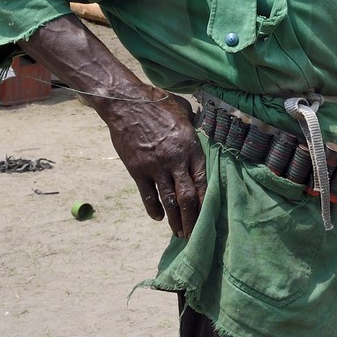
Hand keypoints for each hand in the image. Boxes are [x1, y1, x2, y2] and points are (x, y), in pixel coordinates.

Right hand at [99, 90, 205, 237]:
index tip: (210, 215)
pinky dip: (154, 209)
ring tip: (179, 233)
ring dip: (175, 220)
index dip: (206, 201)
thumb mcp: (184, 111)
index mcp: (190, 147)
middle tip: (194, 233)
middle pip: (187, 197)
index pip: (202, 181)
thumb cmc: (158, 103)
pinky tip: (159, 217)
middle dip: (192, 218)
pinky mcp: (137, 170)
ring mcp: (155, 167)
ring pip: (168, 200)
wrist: (126, 102)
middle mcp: (175, 160)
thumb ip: (194, 127)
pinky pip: (147, 195)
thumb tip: (200, 133)